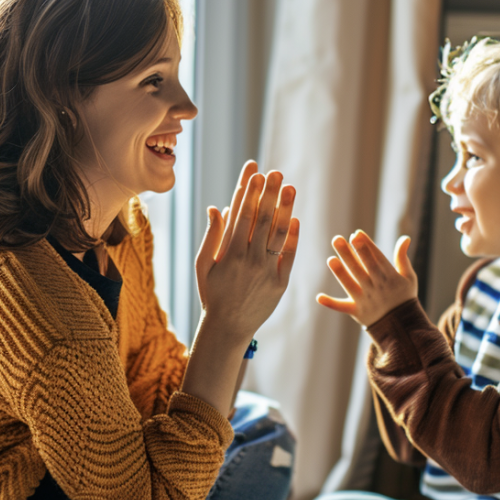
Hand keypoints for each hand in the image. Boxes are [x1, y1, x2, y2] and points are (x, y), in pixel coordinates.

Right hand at [195, 161, 298, 338]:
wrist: (228, 328)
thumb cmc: (213, 294)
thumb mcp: (204, 265)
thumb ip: (212, 236)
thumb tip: (219, 207)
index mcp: (228, 253)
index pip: (241, 214)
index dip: (248, 191)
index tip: (254, 171)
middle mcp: (248, 260)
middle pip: (261, 219)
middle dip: (268, 194)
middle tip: (276, 172)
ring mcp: (266, 271)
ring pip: (277, 235)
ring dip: (284, 210)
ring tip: (290, 188)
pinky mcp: (280, 283)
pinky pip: (288, 257)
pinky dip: (292, 238)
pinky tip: (295, 219)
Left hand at [318, 231, 417, 327]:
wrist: (403, 326)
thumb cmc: (404, 296)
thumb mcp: (408, 277)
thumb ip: (402, 257)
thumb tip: (405, 238)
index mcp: (389, 277)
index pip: (376, 258)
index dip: (366, 245)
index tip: (356, 233)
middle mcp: (376, 288)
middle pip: (361, 268)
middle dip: (350, 253)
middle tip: (338, 239)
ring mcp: (365, 300)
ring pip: (351, 284)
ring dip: (340, 273)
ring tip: (330, 259)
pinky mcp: (357, 312)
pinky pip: (342, 308)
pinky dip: (331, 304)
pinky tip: (319, 297)